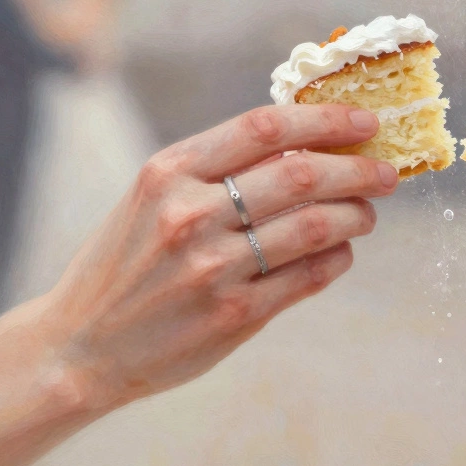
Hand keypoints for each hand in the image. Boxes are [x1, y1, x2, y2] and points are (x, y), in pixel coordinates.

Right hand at [40, 104, 396, 409]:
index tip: (364, 123)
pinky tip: (340, 252)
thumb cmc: (124, 261)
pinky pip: (307, 277)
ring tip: (366, 213)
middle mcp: (189, 214)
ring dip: (355, 216)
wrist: (79, 345)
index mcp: (169, 171)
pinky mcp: (231, 315)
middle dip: (358, 170)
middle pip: (300, 174)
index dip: (326, 120)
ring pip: (314, 226)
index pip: (265, 127)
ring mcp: (212, 267)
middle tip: (386, 172)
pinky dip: (336, 259)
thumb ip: (216, 168)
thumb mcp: (152, 196)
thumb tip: (307, 141)